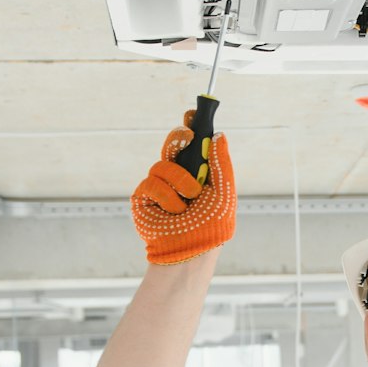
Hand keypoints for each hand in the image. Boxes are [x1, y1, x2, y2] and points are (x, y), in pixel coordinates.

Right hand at [131, 108, 236, 264]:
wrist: (192, 251)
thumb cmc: (212, 227)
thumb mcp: (224, 193)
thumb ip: (221, 164)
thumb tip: (220, 135)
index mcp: (198, 173)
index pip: (192, 144)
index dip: (191, 126)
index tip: (192, 114)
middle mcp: (177, 176)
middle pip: (173, 144)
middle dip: (179, 137)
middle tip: (188, 137)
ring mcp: (159, 186)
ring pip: (163, 163)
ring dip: (180, 181)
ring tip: (189, 200)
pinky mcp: (143, 198)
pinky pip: (152, 182)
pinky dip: (167, 196)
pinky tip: (174, 211)